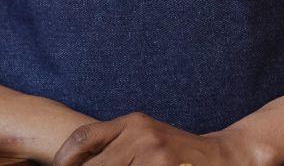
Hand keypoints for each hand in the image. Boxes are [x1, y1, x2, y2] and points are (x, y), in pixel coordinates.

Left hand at [53, 112, 259, 165]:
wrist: (219, 157)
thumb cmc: (176, 151)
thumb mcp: (145, 137)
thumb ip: (116, 144)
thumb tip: (75, 161)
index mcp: (132, 122)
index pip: (84, 137)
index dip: (64, 158)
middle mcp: (140, 134)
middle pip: (93, 165)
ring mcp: (153, 155)